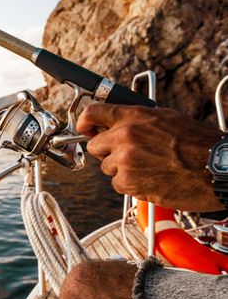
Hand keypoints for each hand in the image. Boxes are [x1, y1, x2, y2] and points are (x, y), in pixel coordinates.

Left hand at [76, 103, 223, 211]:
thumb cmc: (198, 143)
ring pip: (107, 168)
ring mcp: (125, 161)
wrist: (216, 167)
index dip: (84, 122)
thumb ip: (135, 120)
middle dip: (107, 151)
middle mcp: (124, 137)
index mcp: (133, 117)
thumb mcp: (165, 118)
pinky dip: (130, 185)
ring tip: (148, 167)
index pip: (92, 113)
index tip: (83, 128)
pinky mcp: (129, 183)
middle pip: (94, 146)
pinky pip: (117, 184)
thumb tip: (115, 123)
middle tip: (127, 155)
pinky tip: (150, 179)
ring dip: (121, 170)